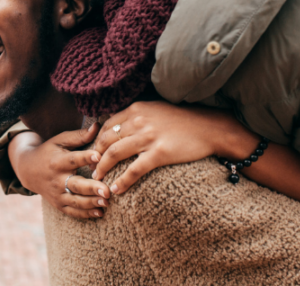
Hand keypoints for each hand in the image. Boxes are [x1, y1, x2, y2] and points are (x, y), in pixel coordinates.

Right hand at [9, 123, 112, 219]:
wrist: (28, 171)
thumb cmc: (49, 151)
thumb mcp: (60, 140)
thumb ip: (79, 136)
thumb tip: (98, 126)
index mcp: (58, 161)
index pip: (73, 159)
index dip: (85, 157)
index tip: (99, 156)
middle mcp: (57, 179)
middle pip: (76, 185)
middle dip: (91, 189)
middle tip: (107, 191)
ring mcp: (57, 194)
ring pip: (75, 201)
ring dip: (91, 203)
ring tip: (107, 202)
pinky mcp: (58, 204)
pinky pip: (72, 211)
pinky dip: (86, 214)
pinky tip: (100, 213)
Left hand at [92, 101, 257, 194]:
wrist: (209, 127)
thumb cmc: (183, 120)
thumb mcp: (156, 109)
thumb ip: (137, 115)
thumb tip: (119, 125)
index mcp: (136, 109)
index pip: (106, 125)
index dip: (96, 141)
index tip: (93, 152)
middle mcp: (138, 121)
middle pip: (106, 140)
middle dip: (94, 155)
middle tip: (90, 168)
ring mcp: (148, 137)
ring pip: (114, 154)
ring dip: (102, 169)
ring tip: (96, 180)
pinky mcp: (159, 153)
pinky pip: (134, 170)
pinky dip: (123, 181)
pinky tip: (116, 190)